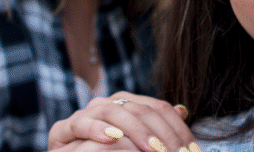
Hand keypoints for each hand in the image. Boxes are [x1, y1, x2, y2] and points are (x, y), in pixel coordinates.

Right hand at [48, 91, 196, 151]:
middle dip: (160, 133)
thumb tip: (182, 110)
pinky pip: (80, 124)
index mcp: (125, 106)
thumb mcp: (136, 147)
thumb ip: (155, 130)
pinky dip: (96, 129)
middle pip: (138, 109)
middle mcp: (105, 106)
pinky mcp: (62, 130)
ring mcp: (83, 116)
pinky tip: (111, 137)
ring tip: (151, 147)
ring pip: (112, 112)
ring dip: (134, 130)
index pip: (157, 108)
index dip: (176, 128)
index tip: (191, 150)